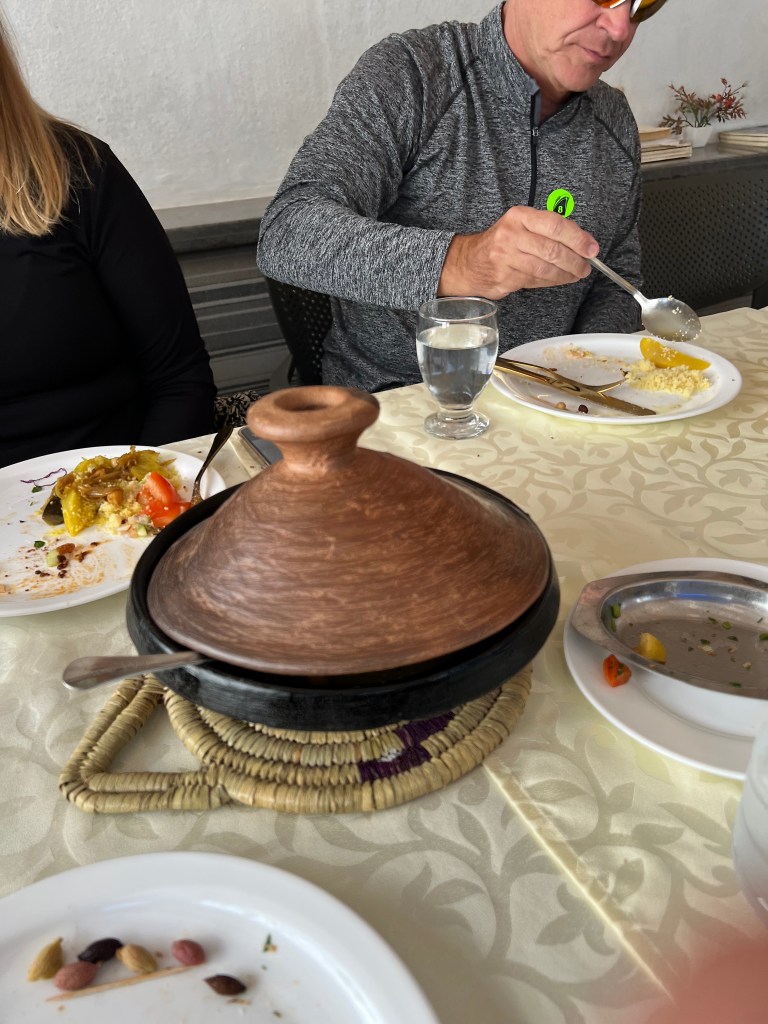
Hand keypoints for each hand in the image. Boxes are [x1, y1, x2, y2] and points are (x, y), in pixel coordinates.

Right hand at [438, 206, 598, 299]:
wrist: (469, 262)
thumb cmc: (502, 243)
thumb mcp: (521, 225)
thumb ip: (548, 230)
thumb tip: (582, 243)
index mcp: (519, 216)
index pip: (555, 225)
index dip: (577, 238)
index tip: (592, 248)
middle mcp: (512, 235)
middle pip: (552, 250)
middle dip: (575, 260)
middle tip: (586, 266)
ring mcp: (507, 258)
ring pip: (546, 268)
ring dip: (566, 274)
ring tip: (576, 274)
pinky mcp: (505, 277)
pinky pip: (536, 280)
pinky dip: (552, 281)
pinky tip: (559, 279)